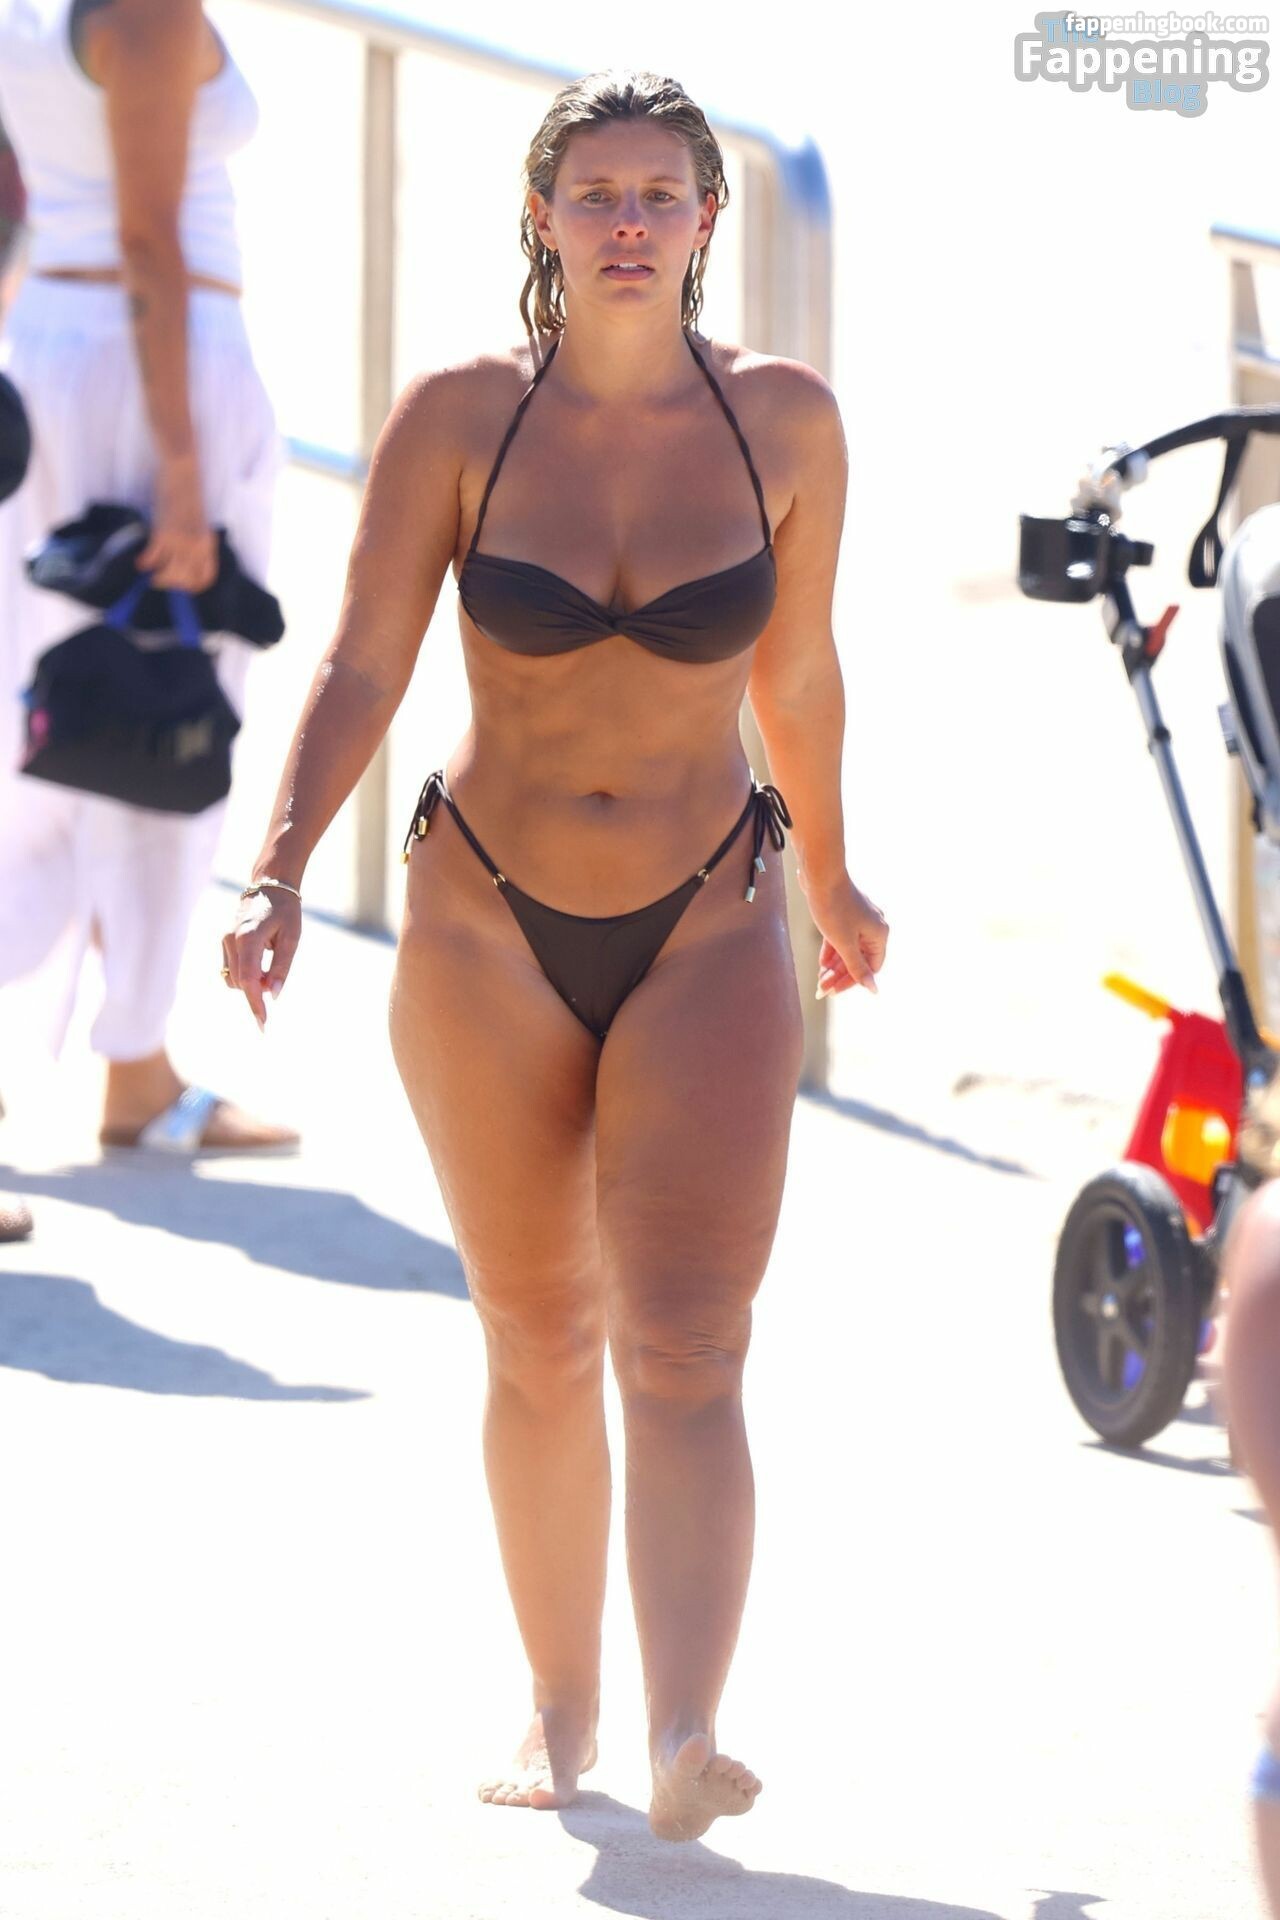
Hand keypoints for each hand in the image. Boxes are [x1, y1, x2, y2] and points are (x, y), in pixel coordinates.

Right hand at [139, 453, 217, 591]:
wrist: (183, 474)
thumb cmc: (189, 496)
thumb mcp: (198, 523)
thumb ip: (196, 543)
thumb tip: (185, 562)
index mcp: (208, 544)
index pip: (205, 578)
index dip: (193, 587)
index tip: (181, 588)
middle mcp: (197, 547)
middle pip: (185, 581)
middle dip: (171, 585)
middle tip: (159, 581)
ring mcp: (181, 542)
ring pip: (168, 575)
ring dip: (157, 578)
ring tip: (151, 575)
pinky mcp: (164, 534)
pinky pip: (152, 559)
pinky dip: (144, 563)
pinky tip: (141, 562)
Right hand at [221, 886, 301, 1029]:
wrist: (270, 886)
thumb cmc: (286, 911)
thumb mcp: (292, 938)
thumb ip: (282, 967)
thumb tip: (273, 996)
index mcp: (248, 938)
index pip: (249, 980)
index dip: (256, 1004)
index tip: (263, 1023)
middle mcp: (231, 940)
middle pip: (241, 982)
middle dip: (257, 993)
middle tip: (276, 982)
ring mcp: (225, 940)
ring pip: (234, 979)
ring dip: (251, 983)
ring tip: (270, 969)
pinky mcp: (224, 942)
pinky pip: (231, 970)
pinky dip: (245, 975)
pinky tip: (260, 966)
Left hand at [801, 871, 888, 998]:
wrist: (820, 874)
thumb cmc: (834, 907)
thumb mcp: (844, 943)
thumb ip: (857, 967)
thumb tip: (874, 989)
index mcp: (879, 934)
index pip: (870, 968)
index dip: (852, 981)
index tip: (834, 991)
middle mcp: (873, 927)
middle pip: (859, 959)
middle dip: (840, 975)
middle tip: (822, 989)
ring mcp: (859, 919)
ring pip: (848, 949)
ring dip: (834, 965)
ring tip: (820, 979)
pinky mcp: (845, 913)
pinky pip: (841, 938)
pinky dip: (832, 950)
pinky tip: (821, 963)